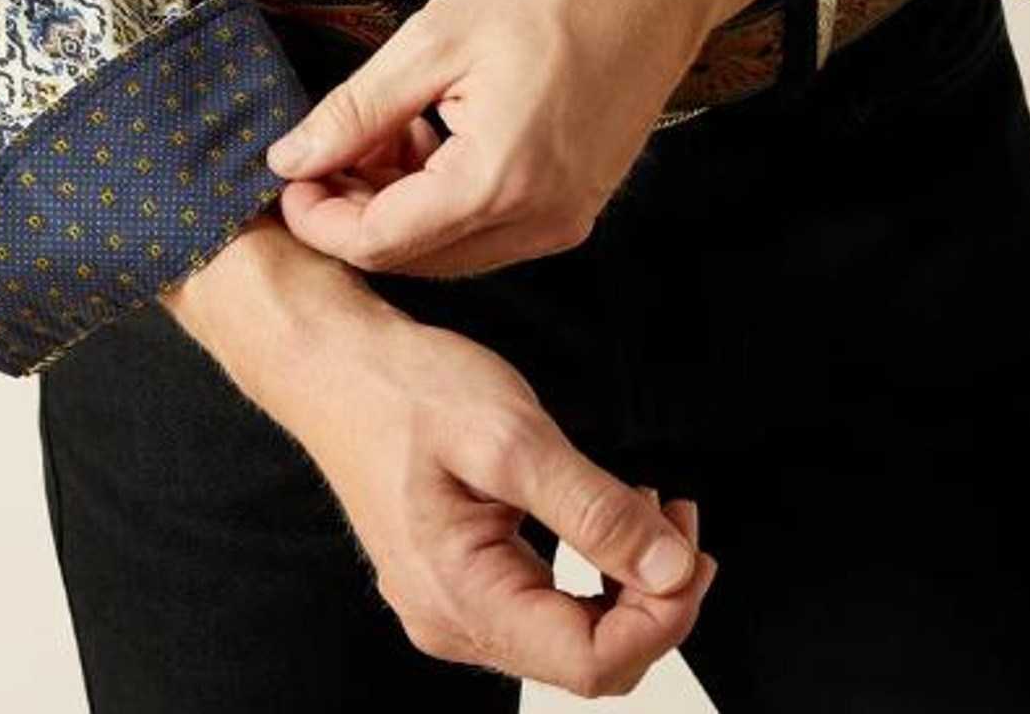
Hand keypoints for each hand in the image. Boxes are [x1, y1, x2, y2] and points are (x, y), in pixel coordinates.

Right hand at [160, 211, 716, 697]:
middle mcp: (452, 621)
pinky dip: (593, 571)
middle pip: (588, 657)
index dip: (665, 617)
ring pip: (570, 635)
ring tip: (652, 504)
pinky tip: (606, 515)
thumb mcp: (510, 437)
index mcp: (462, 597)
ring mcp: (450, 606)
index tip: (692, 547)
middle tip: (682, 518)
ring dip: (628, 582)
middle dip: (655, 597)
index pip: (594, 662)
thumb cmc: (407, 391)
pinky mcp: (456, 579)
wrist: (337, 366)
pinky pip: (543, 606)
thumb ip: (593, 510)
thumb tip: (671, 570)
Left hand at [263, 0, 713, 278]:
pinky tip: (436, 140)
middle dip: (355, 210)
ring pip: (447, 250)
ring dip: (399, 206)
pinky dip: (445, 201)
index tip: (291, 174)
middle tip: (335, 143)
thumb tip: (290, 160)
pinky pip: (488, 232)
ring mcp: (563, 221)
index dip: (318, 218)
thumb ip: (356, 111)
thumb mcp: (434, 39)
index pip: (376, 243)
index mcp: (496, 182)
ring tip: (390, 128)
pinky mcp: (575, 209)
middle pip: (410, 255)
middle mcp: (536, 221)